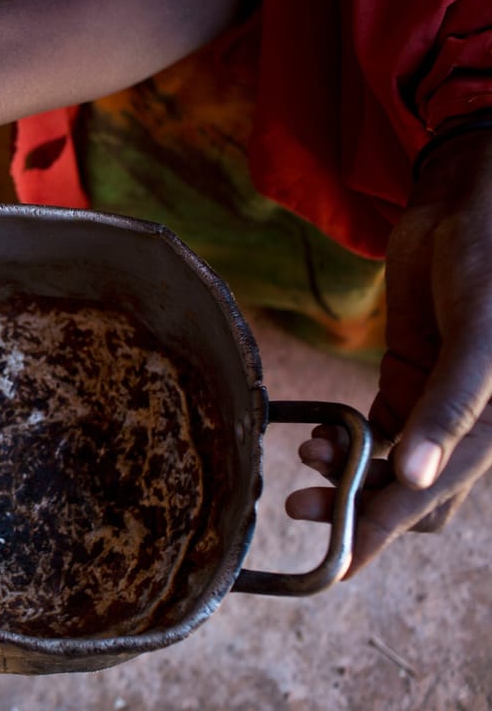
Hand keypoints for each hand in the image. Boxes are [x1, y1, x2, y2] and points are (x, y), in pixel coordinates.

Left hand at [286, 128, 491, 575]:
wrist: (469, 205)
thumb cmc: (488, 266)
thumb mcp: (476, 340)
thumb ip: (446, 409)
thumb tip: (414, 478)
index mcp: (489, 430)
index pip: (429, 500)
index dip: (379, 534)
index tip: (332, 568)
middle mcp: (465, 427)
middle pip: (409, 496)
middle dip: (355, 508)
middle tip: (299, 504)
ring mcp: (436, 405)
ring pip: (389, 468)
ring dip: (346, 475)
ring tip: (304, 460)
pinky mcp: (413, 377)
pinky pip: (379, 430)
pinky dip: (346, 442)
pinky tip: (314, 437)